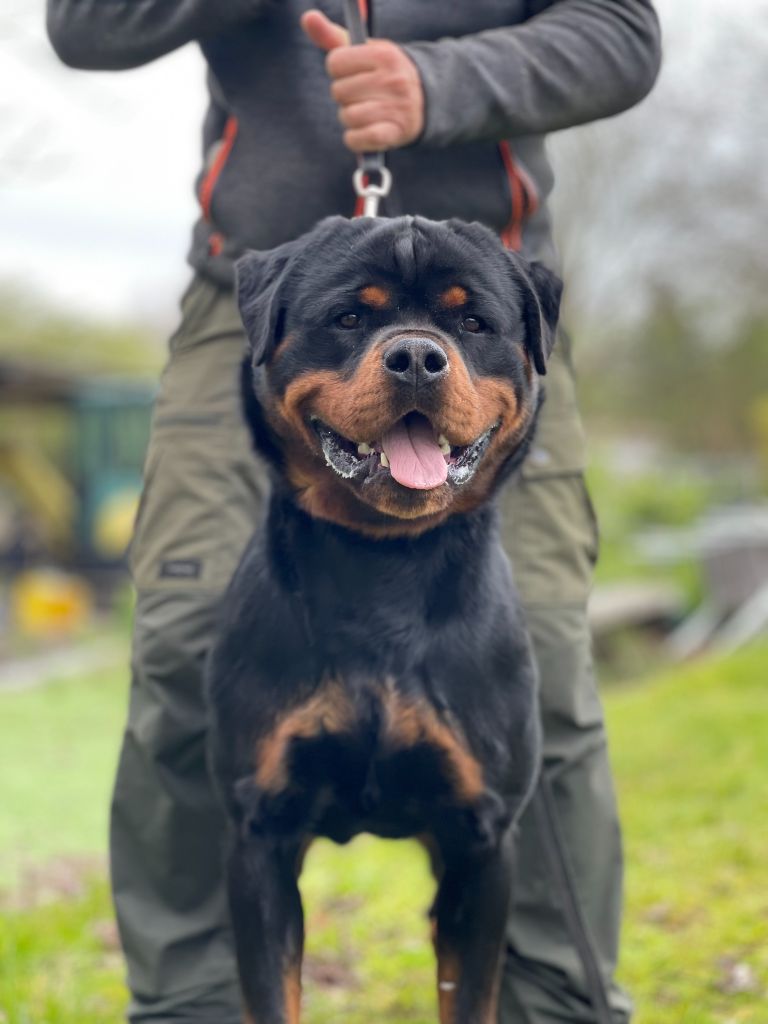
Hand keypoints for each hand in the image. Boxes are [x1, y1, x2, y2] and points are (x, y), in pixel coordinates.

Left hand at [301, 9, 423, 152]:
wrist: (425, 101)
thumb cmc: (384, 73)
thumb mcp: (363, 51)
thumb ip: (332, 36)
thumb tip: (307, 17)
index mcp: (383, 55)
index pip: (335, 63)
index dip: (338, 71)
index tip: (353, 73)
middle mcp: (392, 80)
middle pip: (338, 92)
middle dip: (345, 96)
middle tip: (362, 95)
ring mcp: (395, 108)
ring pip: (346, 116)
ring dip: (350, 119)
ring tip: (365, 113)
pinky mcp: (394, 134)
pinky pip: (357, 139)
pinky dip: (355, 139)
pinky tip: (363, 133)